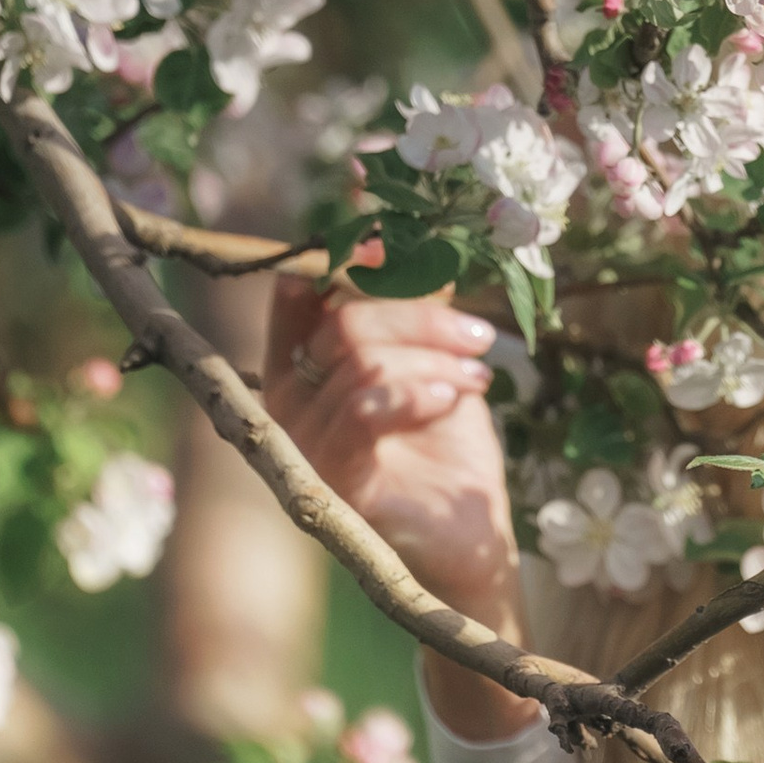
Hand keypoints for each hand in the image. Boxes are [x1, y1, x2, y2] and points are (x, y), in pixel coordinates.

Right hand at [265, 275, 534, 742]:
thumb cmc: (444, 447)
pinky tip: (452, 397)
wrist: (467, 540)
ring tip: (476, 377)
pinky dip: (414, 391)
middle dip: (420, 315)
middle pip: (342, 320)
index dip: (341, 256)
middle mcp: (284, 407)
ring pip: (359, 357)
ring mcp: (301, 448)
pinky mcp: (330, 484)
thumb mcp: (430, 359)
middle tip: (479, 336)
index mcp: (297, 368)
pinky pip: (362, 411)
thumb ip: (414, 299)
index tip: (392, 243)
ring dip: (433, 355)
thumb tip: (415, 222)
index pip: (299, 293)